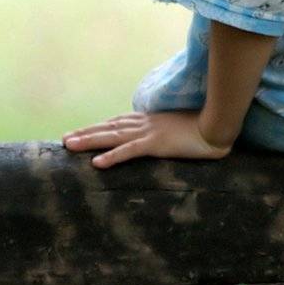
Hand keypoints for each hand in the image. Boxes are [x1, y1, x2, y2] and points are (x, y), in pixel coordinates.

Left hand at [62, 110, 232, 167]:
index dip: (100, 127)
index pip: (120, 123)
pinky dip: (112, 156)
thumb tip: (164, 137)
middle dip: (86, 133)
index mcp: (152, 121)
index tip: (83, 131)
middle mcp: (146, 123)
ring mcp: (150, 132)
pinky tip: (97, 163)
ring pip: (113, 136)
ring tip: (69, 146)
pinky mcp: (157, 143)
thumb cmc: (206, 128)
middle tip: (64, 139)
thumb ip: (170, 131)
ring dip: (89, 141)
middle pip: (110, 127)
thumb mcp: (183, 129)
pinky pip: (130, 151)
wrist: (219, 126)